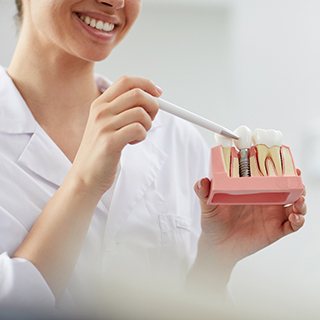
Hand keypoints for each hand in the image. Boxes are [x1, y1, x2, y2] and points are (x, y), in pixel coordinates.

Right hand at [69, 76, 161, 195]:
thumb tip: (151, 98)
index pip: (126, 81)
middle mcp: (100, 111)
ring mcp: (103, 126)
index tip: (158, 93)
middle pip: (137, 94)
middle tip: (150, 119)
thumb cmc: (100, 151)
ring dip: (147, 125)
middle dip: (153, 105)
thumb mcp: (107, 124)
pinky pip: (138, 129)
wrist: (85, 177)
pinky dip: (142, 136)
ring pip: (141, 113)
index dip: (146, 84)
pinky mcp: (110, 142)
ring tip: (137, 135)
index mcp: (100, 104)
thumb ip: (123, 110)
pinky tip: (132, 142)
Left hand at [194, 176, 306, 267]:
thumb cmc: (213, 222)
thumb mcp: (208, 205)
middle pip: (286, 187)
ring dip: (301, 200)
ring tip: (298, 200)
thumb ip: (204, 193)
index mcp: (251, 190)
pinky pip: (293, 224)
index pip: (268, 175)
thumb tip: (201, 181)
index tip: (283, 160)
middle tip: (296, 177)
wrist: (217, 246)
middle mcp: (265, 200)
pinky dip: (299, 220)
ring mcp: (272, 214)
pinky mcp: (275, 229)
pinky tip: (295, 216)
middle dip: (295, 181)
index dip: (278, 167)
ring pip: (295, 204)